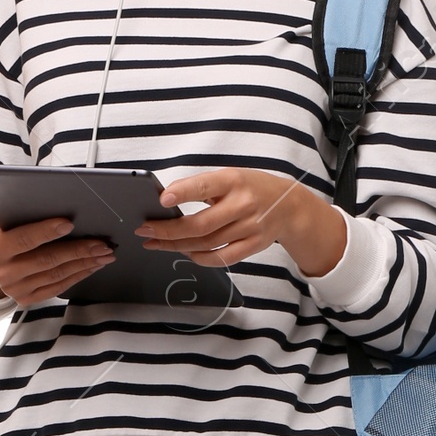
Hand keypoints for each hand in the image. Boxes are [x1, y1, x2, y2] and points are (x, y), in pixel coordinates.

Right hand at [0, 215, 113, 303]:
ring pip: (56, 275)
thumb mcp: (1, 218)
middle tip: (100, 243)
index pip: (25, 239)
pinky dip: (77, 275)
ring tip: (103, 254)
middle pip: (47, 260)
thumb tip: (54, 202)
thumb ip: (21, 212)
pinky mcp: (26, 298)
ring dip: (84, 263)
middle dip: (78, 250)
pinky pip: (57, 287)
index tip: (70, 224)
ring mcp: (14, 289)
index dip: (47, 231)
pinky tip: (91, 266)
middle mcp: (3, 272)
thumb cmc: (0, 233)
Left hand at [138, 169, 346, 276]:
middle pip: (200, 224)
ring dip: (176, 245)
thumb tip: (166, 202)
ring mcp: (250, 227)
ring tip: (157, 242)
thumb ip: (203, 187)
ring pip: (206, 244)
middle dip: (167, 230)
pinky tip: (185, 252)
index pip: (205, 187)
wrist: (290, 206)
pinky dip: (200, 258)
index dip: (183, 193)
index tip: (162, 199)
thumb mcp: (231, 177)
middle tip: (144, 230)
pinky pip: (221, 258)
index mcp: (234, 180)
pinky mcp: (253, 245)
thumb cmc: (252, 188)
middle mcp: (243, 204)